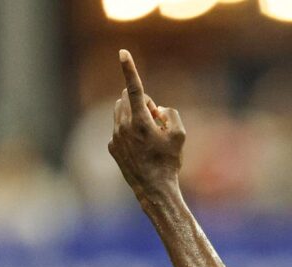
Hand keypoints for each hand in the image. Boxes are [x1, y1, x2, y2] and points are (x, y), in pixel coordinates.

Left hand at [108, 50, 185, 199]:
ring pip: (120, 111)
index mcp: (140, 122)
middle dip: (142, 102)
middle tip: (157, 120)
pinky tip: (141, 148)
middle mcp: (123, 126)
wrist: (154, 189)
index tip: (123, 52)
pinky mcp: (112, 146)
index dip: (130, 69)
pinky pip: (119, 128)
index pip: (135, 89)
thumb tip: (159, 110)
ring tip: (149, 134)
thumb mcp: (180, 136)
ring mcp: (115, 136)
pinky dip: (130, 130)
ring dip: (134, 114)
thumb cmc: (170, 163)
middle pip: (127, 98)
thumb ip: (171, 114)